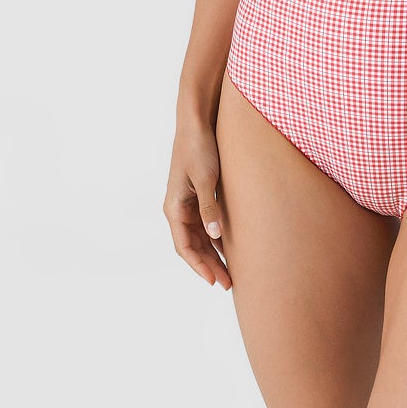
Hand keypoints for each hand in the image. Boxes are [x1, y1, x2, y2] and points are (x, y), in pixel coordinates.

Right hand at [164, 116, 231, 289]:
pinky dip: (216, 239)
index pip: (184, 247)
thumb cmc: (199, 148)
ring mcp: (188, 203)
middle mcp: (178, 209)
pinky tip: (230, 249)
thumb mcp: (205, 179)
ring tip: (232, 273)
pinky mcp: (198, 196)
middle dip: (209, 266)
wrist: (197, 122)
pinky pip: (206, 225)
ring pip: (199, 238)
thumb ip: (209, 208)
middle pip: (193, 247)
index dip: (199, 266)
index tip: (214, 281)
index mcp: (174, 207)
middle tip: (229, 284)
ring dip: (213, 255)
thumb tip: (215, 236)